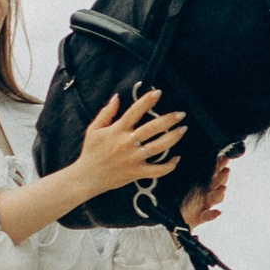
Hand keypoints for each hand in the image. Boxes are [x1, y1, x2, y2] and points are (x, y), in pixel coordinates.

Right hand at [72, 88, 186, 201]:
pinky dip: (169, 165)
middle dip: (168, 119)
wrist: (87, 177)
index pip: (134, 112)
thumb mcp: (93, 129)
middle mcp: (127, 143)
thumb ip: (106, 112)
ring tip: (183, 129)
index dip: (147, 101)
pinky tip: (176, 158)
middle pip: (152, 128)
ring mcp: (133, 159)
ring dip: (173, 138)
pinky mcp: (137, 172)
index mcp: (117, 130)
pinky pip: (157, 170)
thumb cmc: (91, 152)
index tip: (158, 92)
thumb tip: (117, 97)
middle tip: (181, 114)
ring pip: (158, 147)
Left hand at [181, 152, 233, 231]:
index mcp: (204, 186)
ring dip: (219, 193)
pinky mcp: (200, 217)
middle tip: (226, 169)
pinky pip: (207, 216)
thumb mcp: (184, 185)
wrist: (177, 219)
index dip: (219, 166)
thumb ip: (186, 172)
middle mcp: (207, 195)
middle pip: (217, 184)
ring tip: (222, 188)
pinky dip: (213, 214)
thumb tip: (178, 157)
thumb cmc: (183, 202)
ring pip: (214, 199)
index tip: (224, 157)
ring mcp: (204, 206)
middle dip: (222, 177)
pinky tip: (218, 212)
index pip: (214, 174)